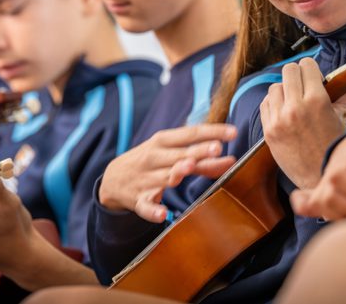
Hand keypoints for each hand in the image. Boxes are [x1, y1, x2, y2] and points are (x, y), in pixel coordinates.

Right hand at [99, 123, 236, 221]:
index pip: (190, 133)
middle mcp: (154, 157)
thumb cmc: (151, 161)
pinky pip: (146, 206)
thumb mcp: (170, 152)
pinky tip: (162, 214)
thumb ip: (201, 158)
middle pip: (180, 154)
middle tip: (216, 148)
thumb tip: (230, 160)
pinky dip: (153, 210)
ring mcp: (146, 179)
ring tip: (189, 167)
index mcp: (163, 141)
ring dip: (176, 172)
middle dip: (198, 151)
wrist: (112, 179)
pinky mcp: (138, 200)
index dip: (212, 132)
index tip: (233, 132)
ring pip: (164, 176)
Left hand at [261, 58, 345, 188]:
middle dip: (297, 75)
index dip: (311, 69)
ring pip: (275, 87)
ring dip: (284, 90)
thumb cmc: (332, 147)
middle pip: (288, 71)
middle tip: (303, 85)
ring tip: (293, 100)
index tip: (313, 77)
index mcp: (317, 101)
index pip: (306, 65)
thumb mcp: (342, 121)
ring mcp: (280, 119)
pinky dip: (273, 104)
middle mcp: (296, 108)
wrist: (319, 177)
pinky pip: (265, 104)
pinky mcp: (269, 130)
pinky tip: (283, 111)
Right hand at [290, 131, 345, 219]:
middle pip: (328, 196)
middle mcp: (330, 173)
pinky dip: (307, 209)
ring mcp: (324, 185)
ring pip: (322, 206)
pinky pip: (306, 205)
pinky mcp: (323, 195)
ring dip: (344, 214)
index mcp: (345, 160)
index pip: (338, 176)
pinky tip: (322, 211)